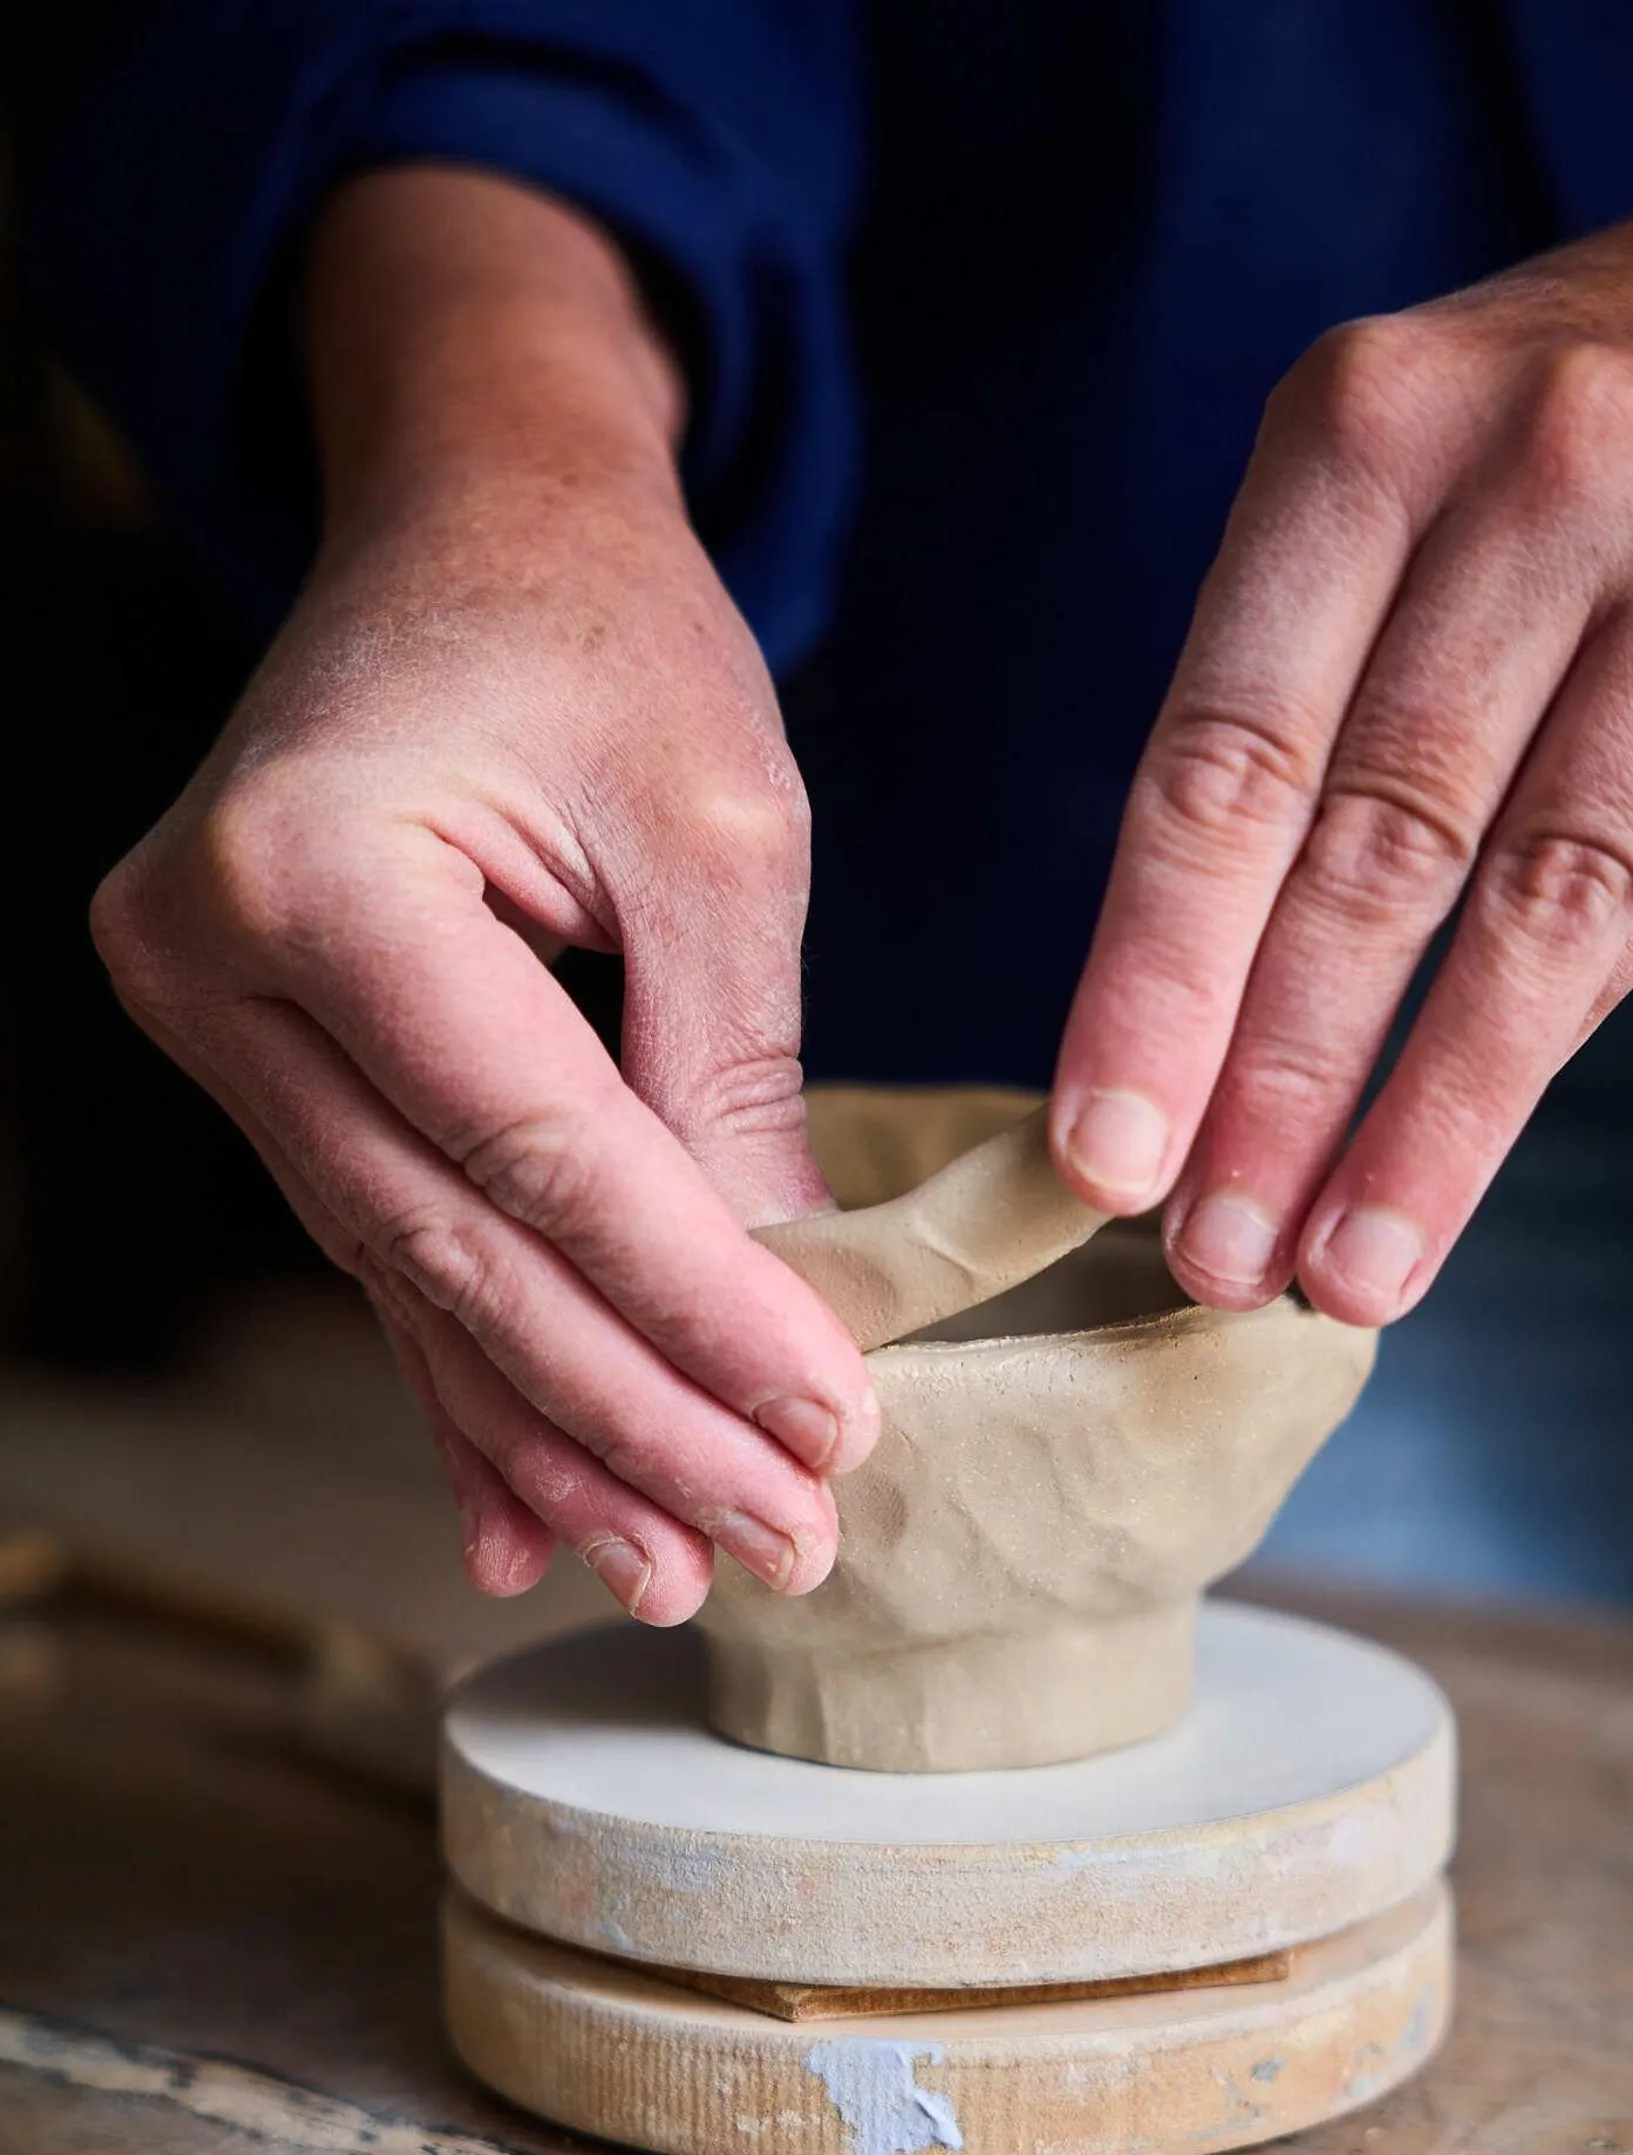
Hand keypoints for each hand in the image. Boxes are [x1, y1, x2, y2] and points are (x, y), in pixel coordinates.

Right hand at [90, 168, 876, 1621]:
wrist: (470, 526)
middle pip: (455, 1249)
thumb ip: (732, 1073)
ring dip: (555, 1432)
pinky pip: (379, 1246)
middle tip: (772, 1539)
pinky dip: (471, 1376)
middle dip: (631, 1415)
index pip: (537, 1151)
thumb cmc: (605, 632)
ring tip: (678, 1559)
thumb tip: (783, 1301)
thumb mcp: (718, 830)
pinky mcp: (254, 1060)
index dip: (694, 1309)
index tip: (831, 1427)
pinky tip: (528, 1513)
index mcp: (315, 868)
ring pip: (411, 1278)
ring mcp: (211, 1022)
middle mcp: (213, 960)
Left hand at [1053, 138, 1632, 1324]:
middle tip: (1211, 1263)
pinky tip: (1469, 1151)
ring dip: (1431, 1116)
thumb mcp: (1383, 472)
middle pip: (1374, 849)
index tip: (1101, 1155)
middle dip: (1280, 1084)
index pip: (1226, 758)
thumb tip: (1188, 1005)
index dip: (1155, 979)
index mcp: (1363, 434)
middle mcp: (1536, 475)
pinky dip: (1562, 1032)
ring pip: (1542, 901)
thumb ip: (1297, 689)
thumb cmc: (1540, 417)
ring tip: (1343, 1271)